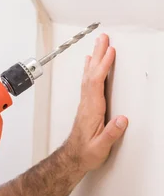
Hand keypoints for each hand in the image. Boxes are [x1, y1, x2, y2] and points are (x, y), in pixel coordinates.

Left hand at [64, 33, 127, 171]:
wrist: (73, 157)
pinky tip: (90, 63)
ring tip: (99, 44)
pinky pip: (88, 81)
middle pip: (91, 74)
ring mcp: (86, 103)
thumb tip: (122, 119)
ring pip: (89, 75)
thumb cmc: (86, 152)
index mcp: (91, 109)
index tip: (109, 52)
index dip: (103, 66)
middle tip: (103, 38)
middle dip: (98, 54)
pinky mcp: (87, 105)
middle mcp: (87, 103)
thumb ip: (111, 133)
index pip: (96, 82)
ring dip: (94, 58)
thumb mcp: (100, 147)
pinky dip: (91, 69)